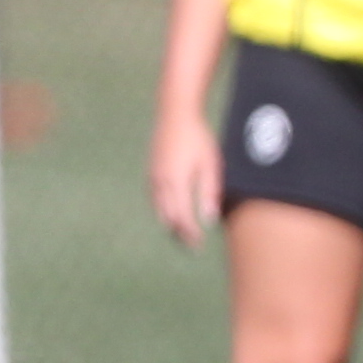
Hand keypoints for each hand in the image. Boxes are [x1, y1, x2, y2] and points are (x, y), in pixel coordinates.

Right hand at [148, 110, 219, 248]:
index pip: (181, 217)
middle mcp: (159, 183)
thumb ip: (209, 192)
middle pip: (167, 217)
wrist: (174, 116)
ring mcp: (153, 178)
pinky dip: (165, 211)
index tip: (198, 244)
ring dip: (171, 224)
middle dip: (179, 233)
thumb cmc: (198, 139)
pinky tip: (174, 215)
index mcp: (175, 182)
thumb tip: (208, 220)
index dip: (189, 233)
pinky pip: (156, 200)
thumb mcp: (210, 164)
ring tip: (185, 235)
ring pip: (159, 210)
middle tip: (193, 246)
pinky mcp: (151, 174)